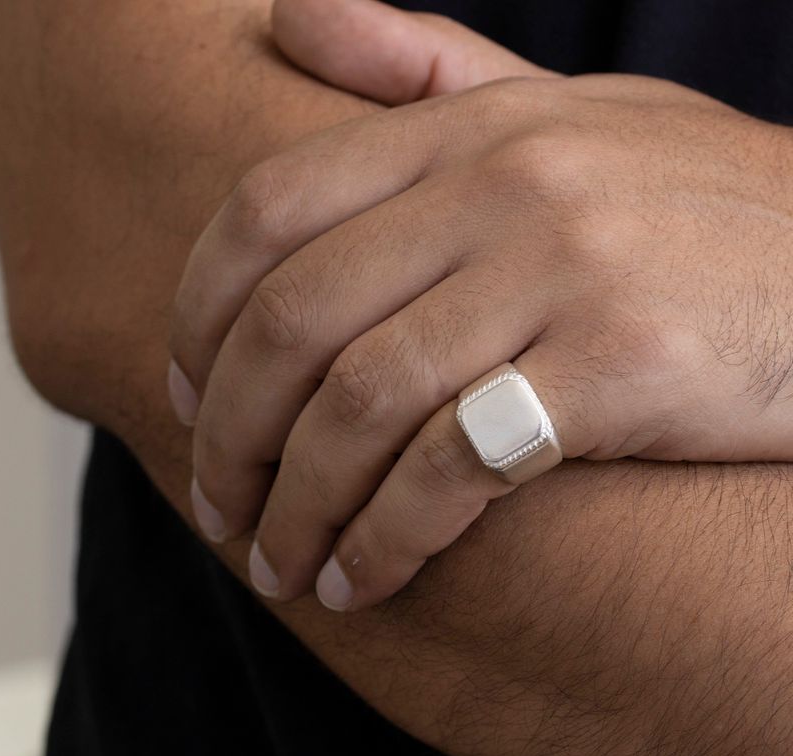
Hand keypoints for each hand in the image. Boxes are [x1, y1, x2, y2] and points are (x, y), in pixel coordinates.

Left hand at [170, 0, 792, 611]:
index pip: (266, 211)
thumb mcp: (564, 108)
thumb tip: (287, 17)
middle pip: (293, 323)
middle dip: (229, 438)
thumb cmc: (689, 206)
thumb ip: (422, 69)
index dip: (198, 317)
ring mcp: (561, 273)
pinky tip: (364, 581)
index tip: (186, 399)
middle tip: (218, 507)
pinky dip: (386, 537)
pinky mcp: (617, 368)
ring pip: (359, 406)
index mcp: (470, 130)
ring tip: (281, 568)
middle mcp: (504, 189)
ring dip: (297, 507)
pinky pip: (450, 467)